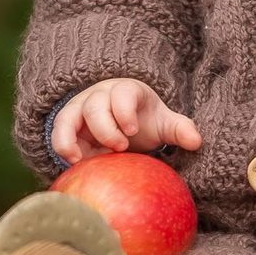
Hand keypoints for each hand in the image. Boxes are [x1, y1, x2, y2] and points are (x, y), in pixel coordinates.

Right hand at [51, 77, 202, 164]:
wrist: (123, 120)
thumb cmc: (144, 120)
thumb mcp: (162, 123)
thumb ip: (179, 129)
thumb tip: (196, 141)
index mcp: (126, 91)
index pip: (121, 94)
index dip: (124, 111)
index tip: (133, 130)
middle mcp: (100, 96)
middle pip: (95, 105)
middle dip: (105, 128)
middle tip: (120, 148)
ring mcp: (81, 109)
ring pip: (68, 117)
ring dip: (72, 138)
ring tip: (80, 159)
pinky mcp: (68, 126)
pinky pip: (58, 132)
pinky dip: (61, 146)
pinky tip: (72, 163)